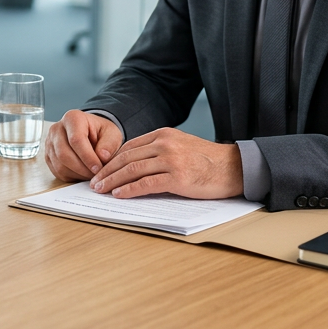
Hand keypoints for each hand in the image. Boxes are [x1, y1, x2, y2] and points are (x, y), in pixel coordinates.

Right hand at [44, 110, 124, 180]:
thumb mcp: (112, 133)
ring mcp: (49, 143)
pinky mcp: (48, 156)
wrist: (89, 133)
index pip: (76, 140)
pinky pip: (57, 172)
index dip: (87, 157)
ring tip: (91, 174)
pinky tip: (82, 173)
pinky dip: (71, 176)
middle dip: (82, 168)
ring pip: (60, 165)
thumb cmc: (100, 132)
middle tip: (96, 175)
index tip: (98, 168)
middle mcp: (56, 129)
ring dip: (77, 174)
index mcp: (72, 118)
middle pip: (64, 154)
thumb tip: (102, 157)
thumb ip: (109, 144)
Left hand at [89, 127, 242, 199]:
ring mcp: (171, 160)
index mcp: (163, 134)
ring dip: (113, 181)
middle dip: (107, 171)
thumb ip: (158, 150)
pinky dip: (129, 189)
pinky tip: (119, 194)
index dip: (111, 160)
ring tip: (101, 190)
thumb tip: (132, 165)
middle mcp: (164, 144)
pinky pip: (146, 184)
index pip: (128, 147)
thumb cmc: (206, 160)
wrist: (233, 167)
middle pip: (126, 158)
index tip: (100, 171)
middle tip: (94, 183)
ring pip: (132, 170)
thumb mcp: (180, 145)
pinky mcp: (177, 177)